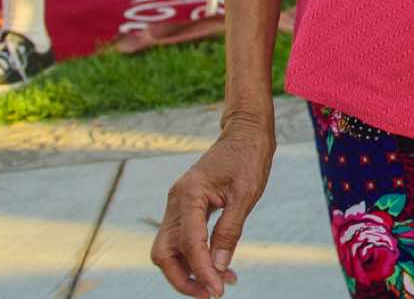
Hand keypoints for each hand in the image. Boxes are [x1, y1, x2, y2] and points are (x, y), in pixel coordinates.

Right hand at [150, 119, 274, 295]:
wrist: (246, 132)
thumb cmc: (249, 157)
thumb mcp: (246, 194)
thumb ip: (229, 231)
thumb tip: (219, 267)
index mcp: (189, 195)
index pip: (188, 244)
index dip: (201, 271)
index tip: (218, 291)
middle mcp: (176, 201)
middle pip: (164, 253)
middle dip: (183, 279)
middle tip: (212, 294)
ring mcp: (177, 204)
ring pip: (169, 250)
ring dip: (190, 271)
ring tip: (220, 283)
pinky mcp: (186, 207)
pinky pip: (182, 239)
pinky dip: (195, 256)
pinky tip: (218, 266)